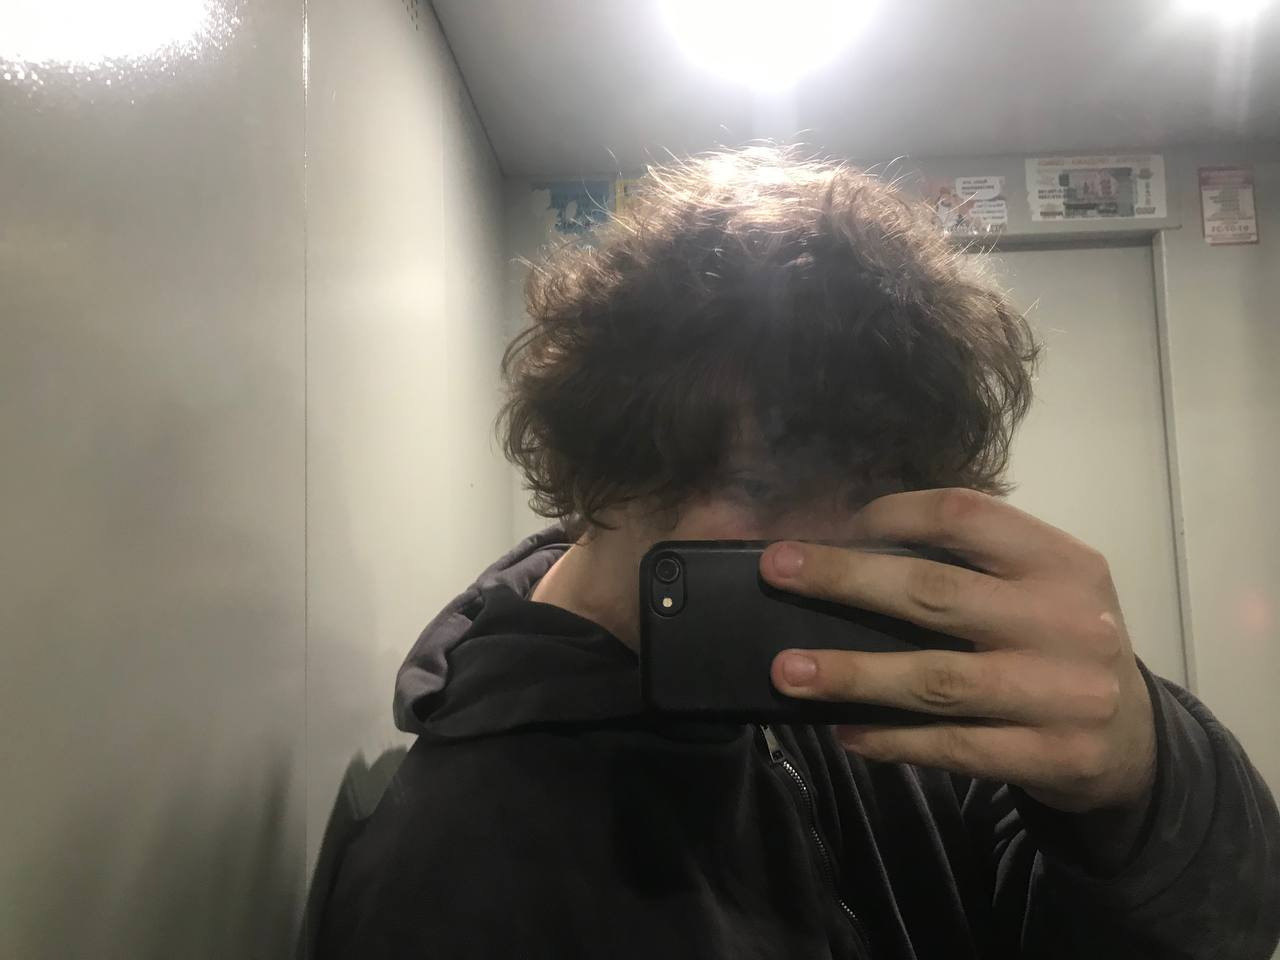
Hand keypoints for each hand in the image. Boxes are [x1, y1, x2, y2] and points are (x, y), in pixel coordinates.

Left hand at [762, 489, 1156, 814]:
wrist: (1135, 743)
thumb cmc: (1060, 646)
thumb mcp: (1044, 588)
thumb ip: (973, 566)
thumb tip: (849, 547)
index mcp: (1062, 561)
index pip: (965, 515)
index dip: (892, 513)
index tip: (833, 522)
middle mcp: (1066, 620)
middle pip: (935, 592)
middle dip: (844, 578)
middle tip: (776, 570)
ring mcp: (1061, 694)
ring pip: (936, 679)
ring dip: (852, 674)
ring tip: (787, 672)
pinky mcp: (1053, 757)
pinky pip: (953, 747)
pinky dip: (891, 740)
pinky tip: (844, 731)